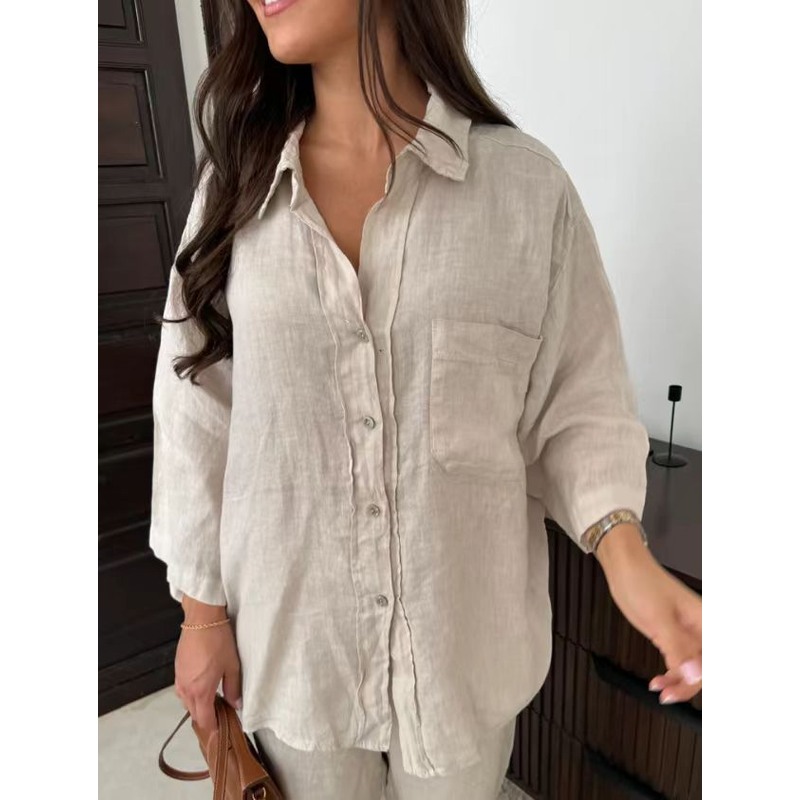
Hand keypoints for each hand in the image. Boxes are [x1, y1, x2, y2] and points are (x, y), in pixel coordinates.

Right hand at [174, 596, 241, 732]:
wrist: (202, 619)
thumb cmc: (219, 641)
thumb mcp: (232, 665)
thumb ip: (233, 688)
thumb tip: (236, 705)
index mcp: (200, 691)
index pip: (204, 719)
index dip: (212, 728)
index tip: (221, 732)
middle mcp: (186, 689)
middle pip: (193, 713)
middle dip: (205, 718)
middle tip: (220, 717)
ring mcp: (179, 679)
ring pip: (186, 702)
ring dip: (197, 706)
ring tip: (212, 702)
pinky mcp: (177, 669)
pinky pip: (182, 690)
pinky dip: (191, 694)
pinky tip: (202, 687)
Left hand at [595, 524, 701, 704]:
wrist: (623, 568)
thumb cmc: (642, 582)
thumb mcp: (659, 618)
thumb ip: (678, 649)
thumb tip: (695, 676)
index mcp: (704, 621)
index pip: (708, 660)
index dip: (701, 677)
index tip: (688, 689)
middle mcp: (699, 628)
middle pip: (703, 667)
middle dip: (689, 685)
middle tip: (669, 695)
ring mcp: (685, 633)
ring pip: (691, 667)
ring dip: (678, 682)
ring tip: (661, 691)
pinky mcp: (671, 635)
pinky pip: (678, 661)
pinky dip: (670, 674)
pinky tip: (658, 681)